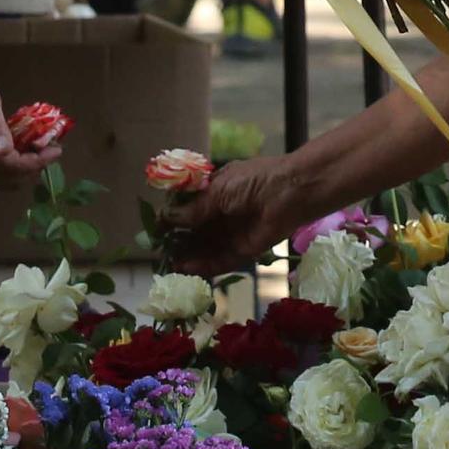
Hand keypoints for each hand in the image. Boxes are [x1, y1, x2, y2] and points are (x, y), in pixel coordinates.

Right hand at [0, 63, 47, 190]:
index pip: (12, 166)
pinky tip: (21, 154)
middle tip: (51, 147)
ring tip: (39, 150)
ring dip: (25, 170)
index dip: (37, 161)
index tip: (56, 149)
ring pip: (5, 183)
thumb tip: (6, 151)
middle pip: (11, 179)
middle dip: (35, 166)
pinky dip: (13, 171)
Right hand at [169, 156, 298, 275]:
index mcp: (217, 191)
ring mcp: (235, 232)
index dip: (174, 218)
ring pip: (207, 248)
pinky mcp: (246, 250)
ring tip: (170, 264)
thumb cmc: (255, 181)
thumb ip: (195, 209)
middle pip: (197, 231)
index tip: (156, 229)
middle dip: (179, 241)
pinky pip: (222, 259)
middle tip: (160, 252)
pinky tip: (188, 267)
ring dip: (189, 256)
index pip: (190, 208)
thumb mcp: (219, 190)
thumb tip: (168, 218)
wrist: (292, 192)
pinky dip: (205, 265)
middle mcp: (224, 213)